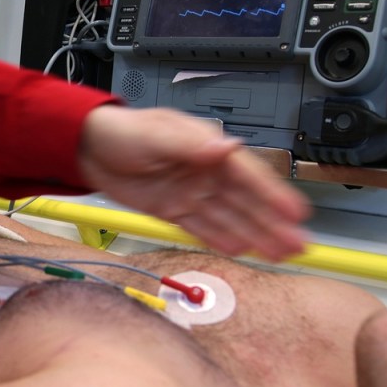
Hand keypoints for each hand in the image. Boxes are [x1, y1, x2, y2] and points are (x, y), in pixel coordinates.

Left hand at [79, 105, 309, 260]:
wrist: (86, 148)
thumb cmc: (122, 132)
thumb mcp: (155, 135)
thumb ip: (189, 145)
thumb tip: (225, 146)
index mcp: (206, 149)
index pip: (248, 175)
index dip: (273, 195)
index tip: (297, 213)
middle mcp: (204, 172)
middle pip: (245, 202)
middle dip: (273, 223)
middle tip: (300, 245)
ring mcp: (190, 193)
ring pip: (229, 218)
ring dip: (255, 236)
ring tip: (281, 254)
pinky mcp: (172, 210)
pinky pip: (201, 228)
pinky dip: (221, 239)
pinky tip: (243, 251)